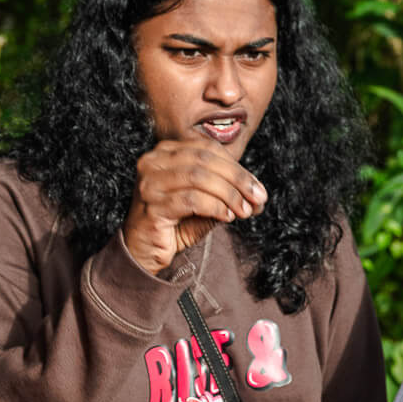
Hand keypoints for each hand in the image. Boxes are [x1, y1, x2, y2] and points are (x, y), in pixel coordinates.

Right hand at [123, 140, 266, 274]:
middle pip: (205, 159)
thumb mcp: (205, 203)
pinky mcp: (151, 205)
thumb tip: (259, 196)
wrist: (144, 252)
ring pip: (199, 177)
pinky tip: (227, 217)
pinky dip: (215, 207)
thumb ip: (227, 194)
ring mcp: (149, 183)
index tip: (258, 189)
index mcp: (166, 152)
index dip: (237, 167)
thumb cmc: (175, 224)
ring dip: (229, 194)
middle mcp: (153, 162)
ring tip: (244, 210)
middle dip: (238, 179)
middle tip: (258, 198)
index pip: (208, 149)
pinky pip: (191, 200)